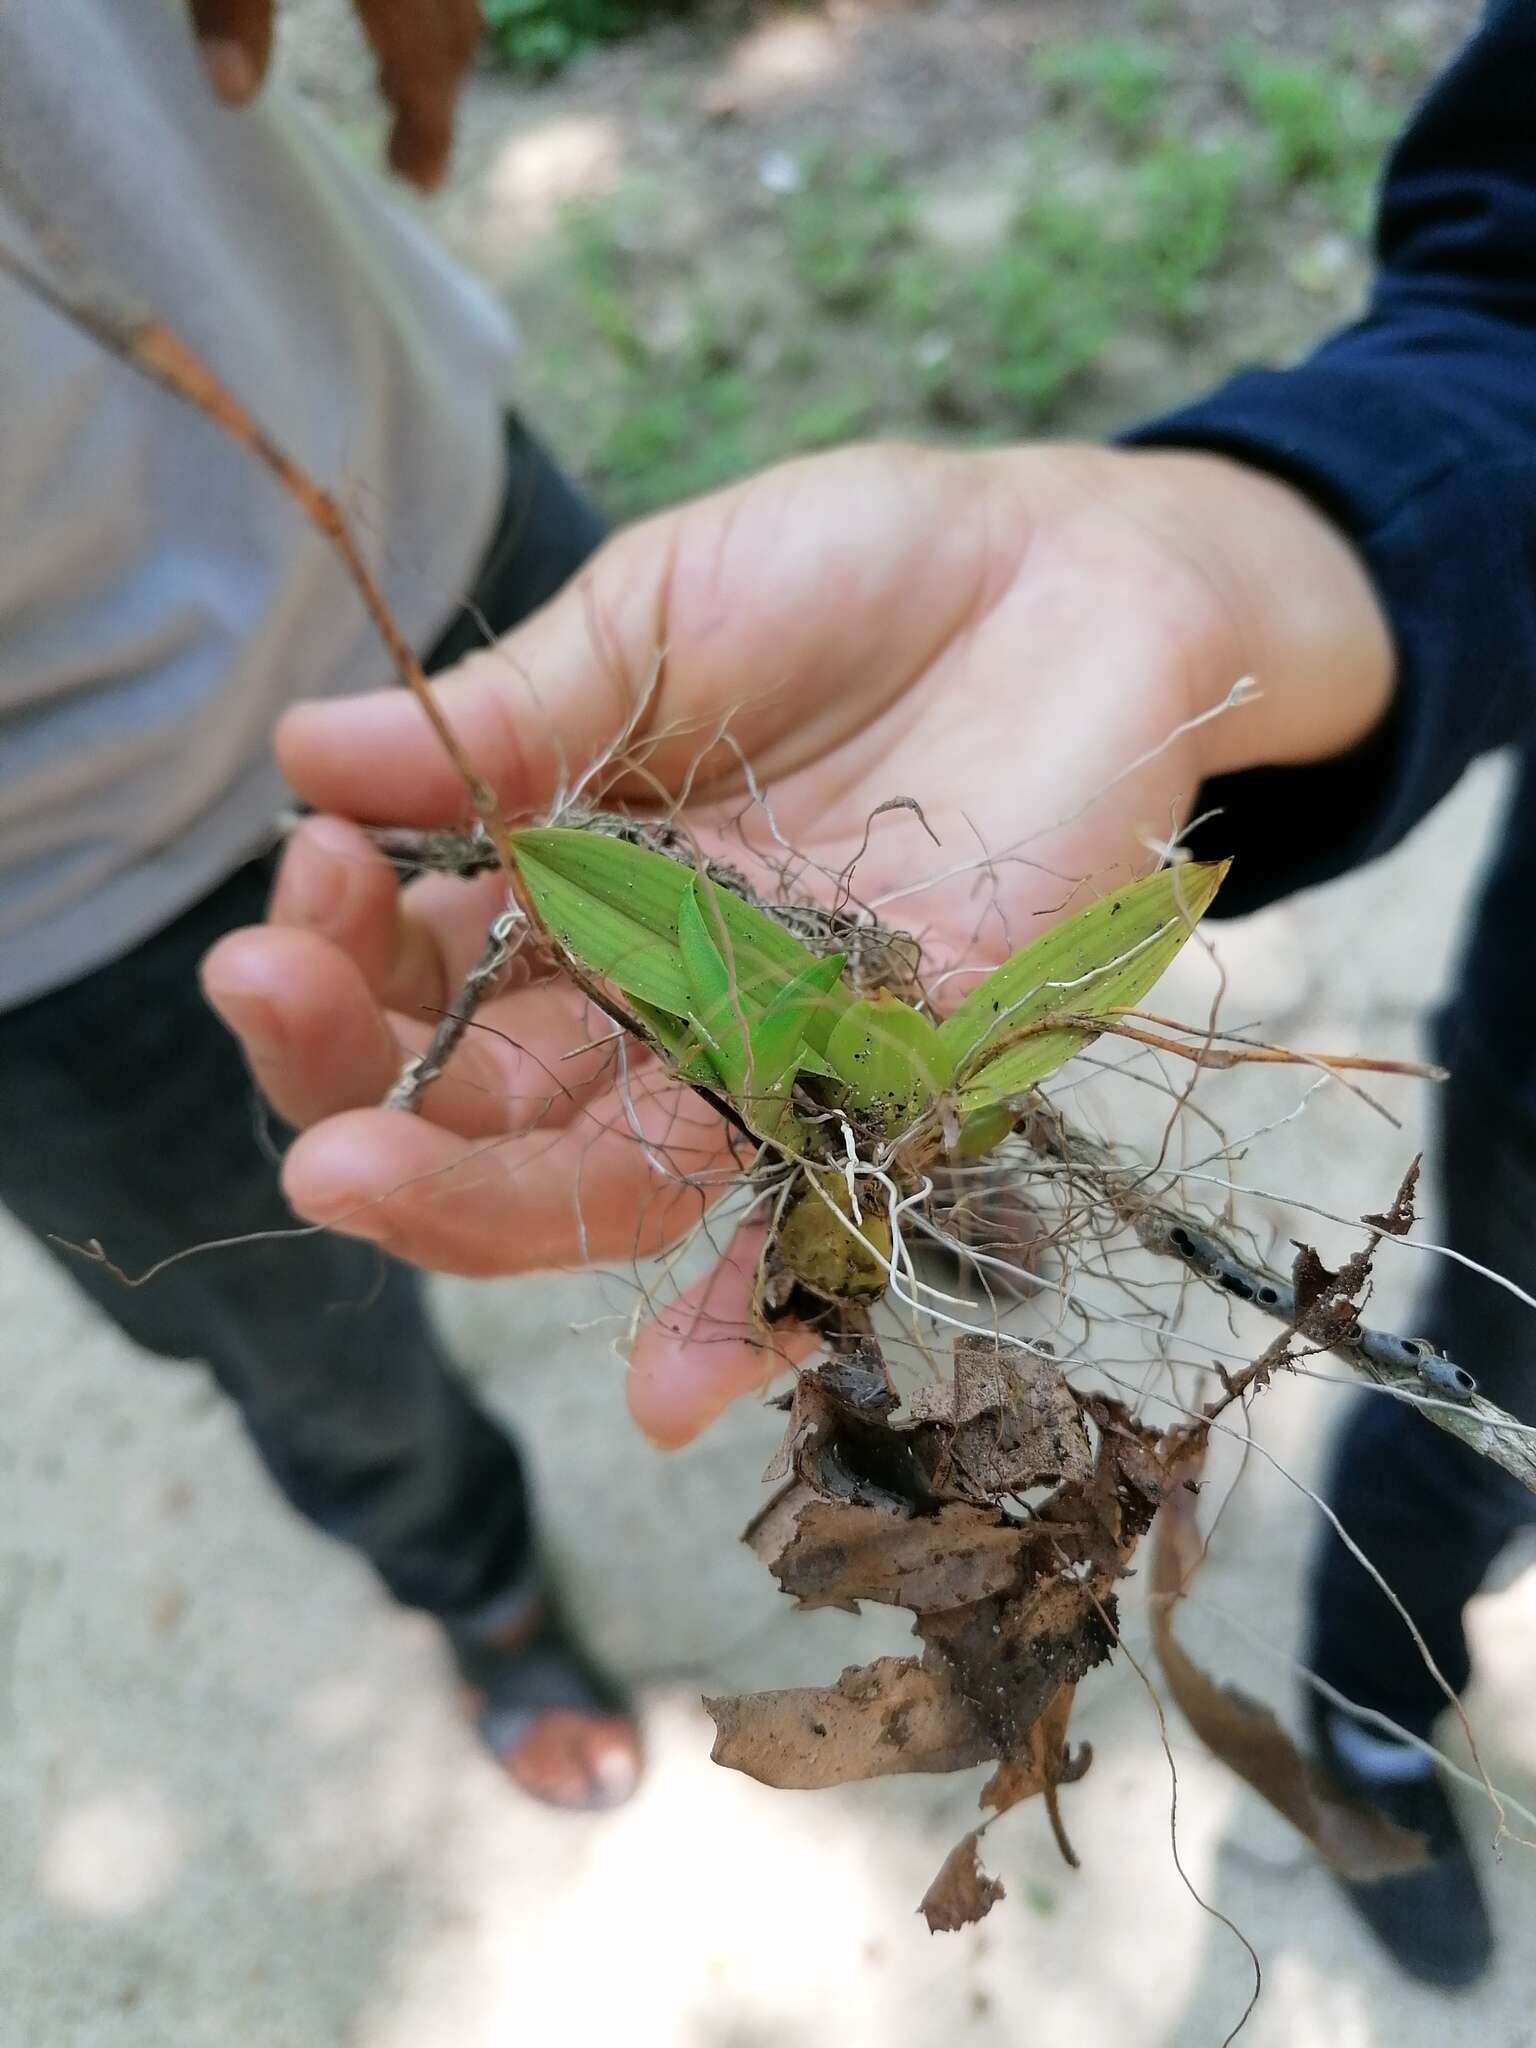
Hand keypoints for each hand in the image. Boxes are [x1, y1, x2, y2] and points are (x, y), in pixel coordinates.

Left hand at [188, 0, 480, 188]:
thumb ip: (229, 11)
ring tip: (392, 88)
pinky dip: (419, 2)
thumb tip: (234, 96)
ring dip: (430, 45)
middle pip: (456, 25)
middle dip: (438, 93)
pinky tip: (380, 11)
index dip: (430, 127)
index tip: (418, 185)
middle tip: (406, 156)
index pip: (425, 58)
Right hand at [203, 441, 1392, 1441]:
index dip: (342, 949)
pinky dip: (755, 1320)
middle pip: (481, 1106)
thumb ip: (511, 715)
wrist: (1076, 571)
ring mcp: (770, 1054)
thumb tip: (304, 756)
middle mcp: (649, 997)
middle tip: (272, 1002)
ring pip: (603, 1181)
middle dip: (360, 1080)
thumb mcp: (656, 617)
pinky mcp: (907, 1084)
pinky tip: (669, 1401)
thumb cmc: (852, 573)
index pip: (417, 976)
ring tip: (349, 1180)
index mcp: (567, 889)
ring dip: (475, 1200)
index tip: (309, 865)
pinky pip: (819, 1224)